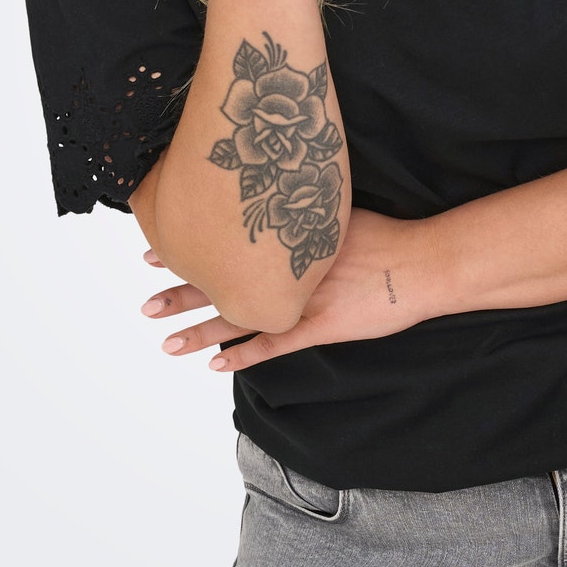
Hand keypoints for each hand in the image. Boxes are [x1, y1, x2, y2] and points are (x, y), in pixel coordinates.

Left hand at [140, 206, 441, 373]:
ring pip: (239, 319)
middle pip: (223, 282)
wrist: (420, 264)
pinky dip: (243, 357)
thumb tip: (269, 199)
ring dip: (200, 332)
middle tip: (146, 304)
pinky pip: (273, 345)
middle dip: (181, 293)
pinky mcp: (319, 328)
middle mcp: (286, 269)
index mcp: (287, 239)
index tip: (153, 250)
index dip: (188, 252)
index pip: (225, 246)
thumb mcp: (334, 212)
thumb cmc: (385, 235)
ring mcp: (300, 301)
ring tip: (166, 342)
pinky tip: (215, 367)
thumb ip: (300, 214)